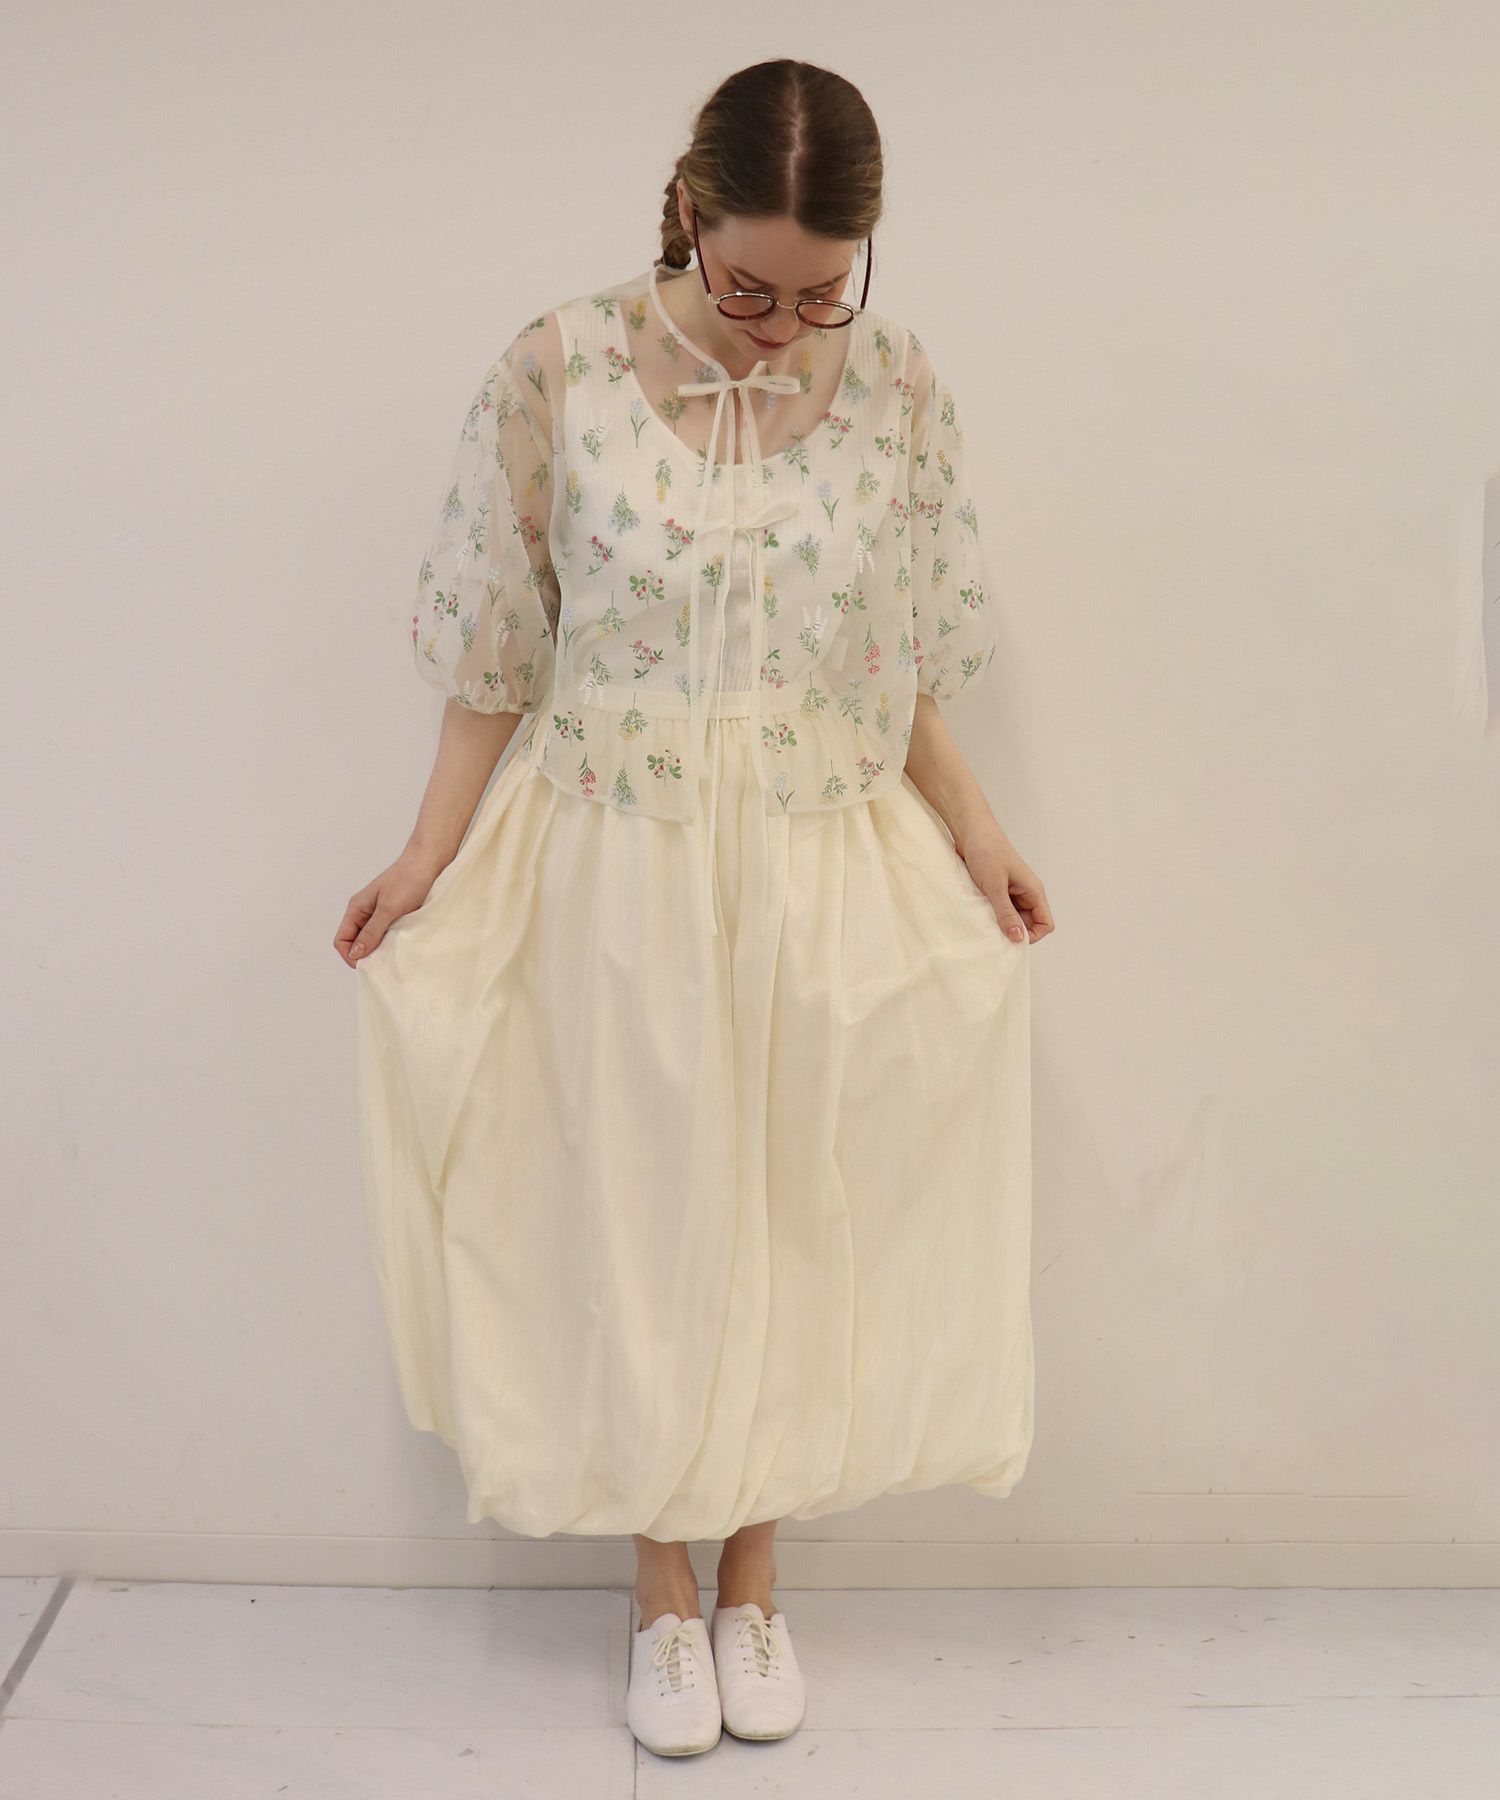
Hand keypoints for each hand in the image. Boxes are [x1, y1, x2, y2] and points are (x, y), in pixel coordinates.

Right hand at [334, 851, 446, 967]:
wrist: (429, 862)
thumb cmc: (408, 880)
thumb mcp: (388, 908)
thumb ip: (371, 931)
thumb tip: (355, 953)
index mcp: (356, 909)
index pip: (341, 940)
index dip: (350, 956)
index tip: (368, 966)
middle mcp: (365, 913)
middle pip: (355, 943)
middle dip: (365, 956)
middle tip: (383, 964)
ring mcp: (379, 915)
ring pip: (371, 940)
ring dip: (379, 950)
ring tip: (393, 956)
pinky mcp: (395, 916)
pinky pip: (386, 935)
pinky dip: (391, 944)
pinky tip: (401, 947)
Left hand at [953, 814, 1054, 945]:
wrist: (970, 831)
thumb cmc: (987, 851)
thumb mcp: (995, 886)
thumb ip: (1006, 913)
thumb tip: (1018, 939)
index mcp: (1033, 891)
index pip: (1045, 923)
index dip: (1032, 936)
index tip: (1011, 938)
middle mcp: (1025, 893)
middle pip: (1028, 925)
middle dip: (1013, 932)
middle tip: (993, 933)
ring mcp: (1010, 892)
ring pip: (1012, 918)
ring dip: (999, 923)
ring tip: (984, 921)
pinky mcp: (996, 890)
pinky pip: (999, 910)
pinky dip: (990, 915)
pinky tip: (978, 914)